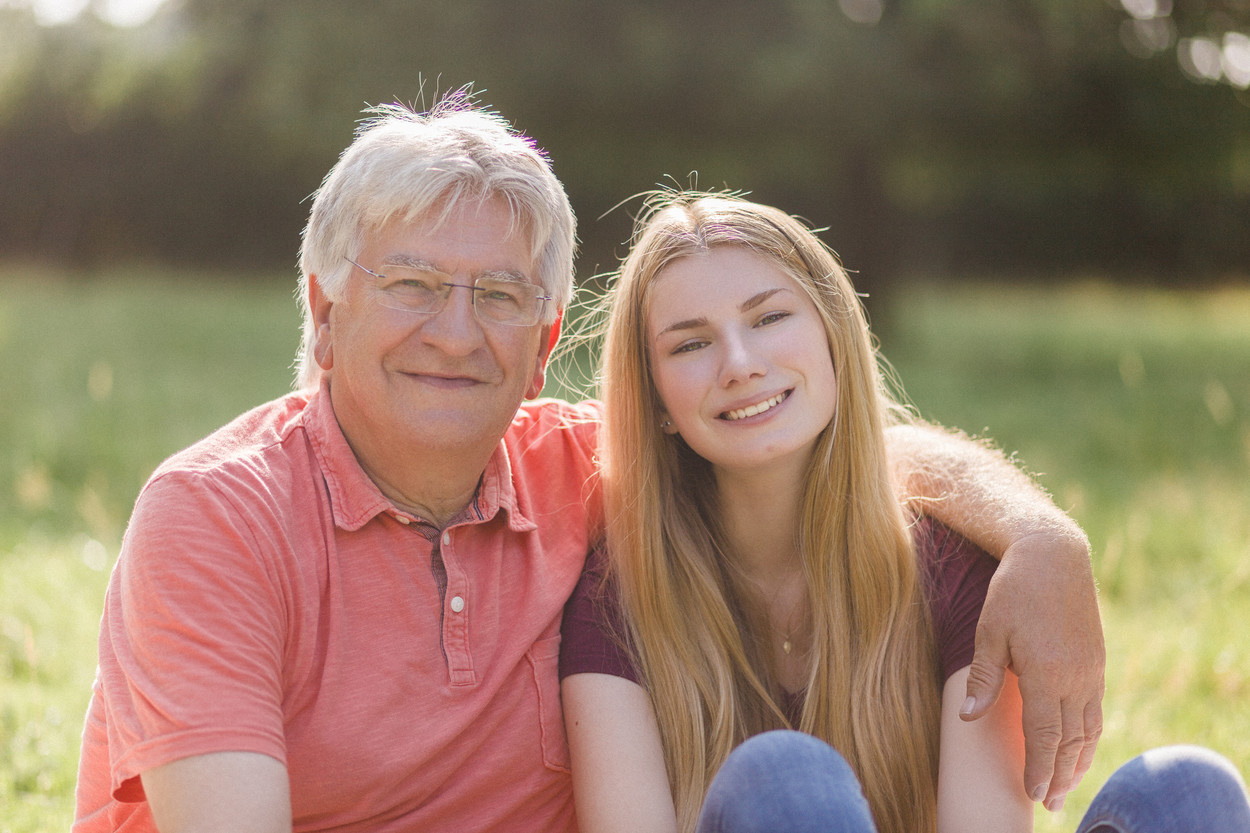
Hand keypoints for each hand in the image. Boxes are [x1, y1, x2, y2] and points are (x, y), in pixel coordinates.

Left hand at [960, 531, 1104, 812]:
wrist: (1054, 556)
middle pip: (1072, 741)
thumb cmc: (1013, 591)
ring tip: (1066, 786)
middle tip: (1052, 805)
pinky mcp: (1097, 662)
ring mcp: (1091, 670)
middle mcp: (1076, 677)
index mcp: (1046, 673)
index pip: (1045, 736)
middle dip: (1061, 776)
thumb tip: (969, 719)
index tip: (1034, 794)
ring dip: (1079, 762)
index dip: (1041, 768)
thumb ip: (983, 678)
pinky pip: (1096, 710)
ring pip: (1090, 729)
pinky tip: (1080, 748)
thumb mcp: (989, 631)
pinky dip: (1089, 736)